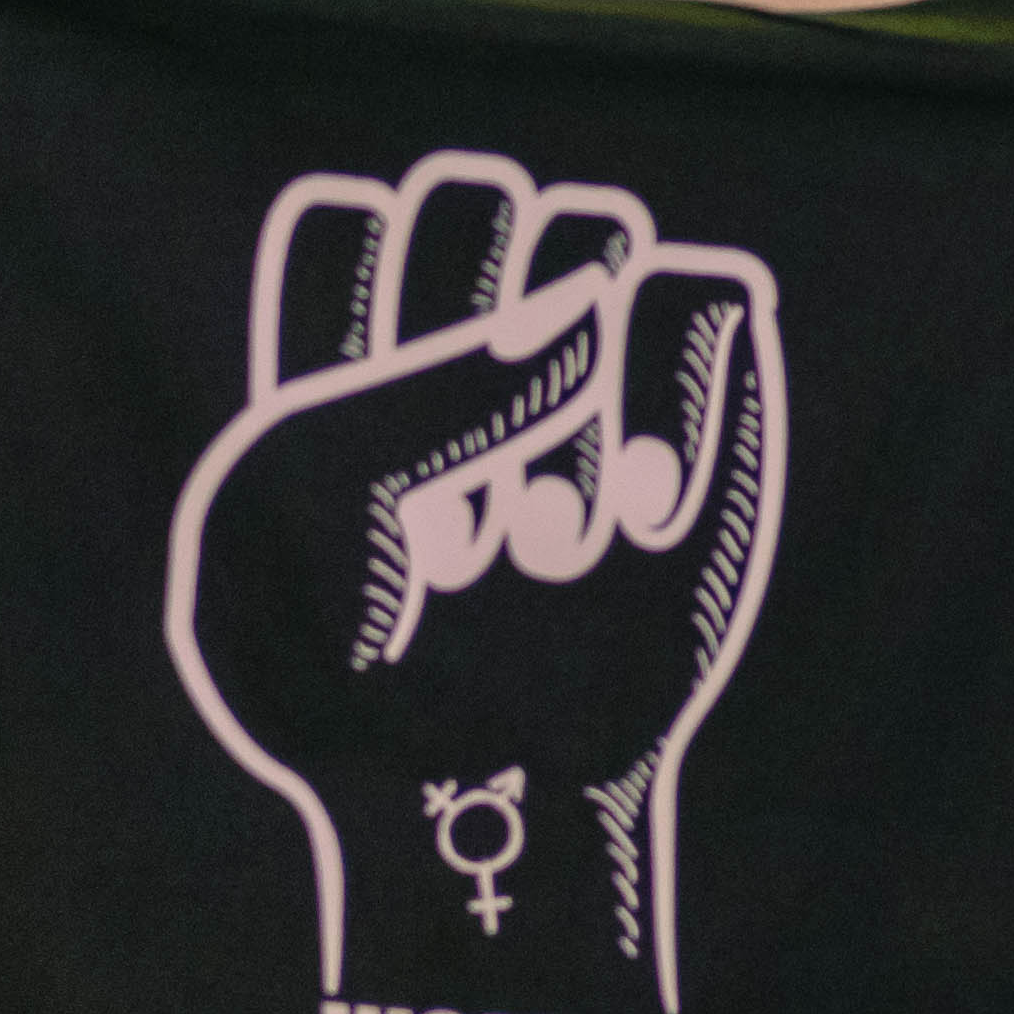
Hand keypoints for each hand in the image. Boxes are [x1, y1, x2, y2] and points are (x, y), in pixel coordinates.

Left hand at [168, 154, 784, 1013]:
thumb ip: (413, 386)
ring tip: (534, 540)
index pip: (352, 221)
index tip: (354, 450)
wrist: (479, 815)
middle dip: (458, 334)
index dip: (358, 318)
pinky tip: (636, 524)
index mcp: (337, 364)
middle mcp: (462, 350)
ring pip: (594, 238)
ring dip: (557, 392)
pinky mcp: (704, 427)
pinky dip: (674, 408)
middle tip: (447, 495)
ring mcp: (589, 381)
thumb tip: (579, 297)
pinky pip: (706, 299)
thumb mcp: (307, 520)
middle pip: (473, 198)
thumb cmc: (350, 685)